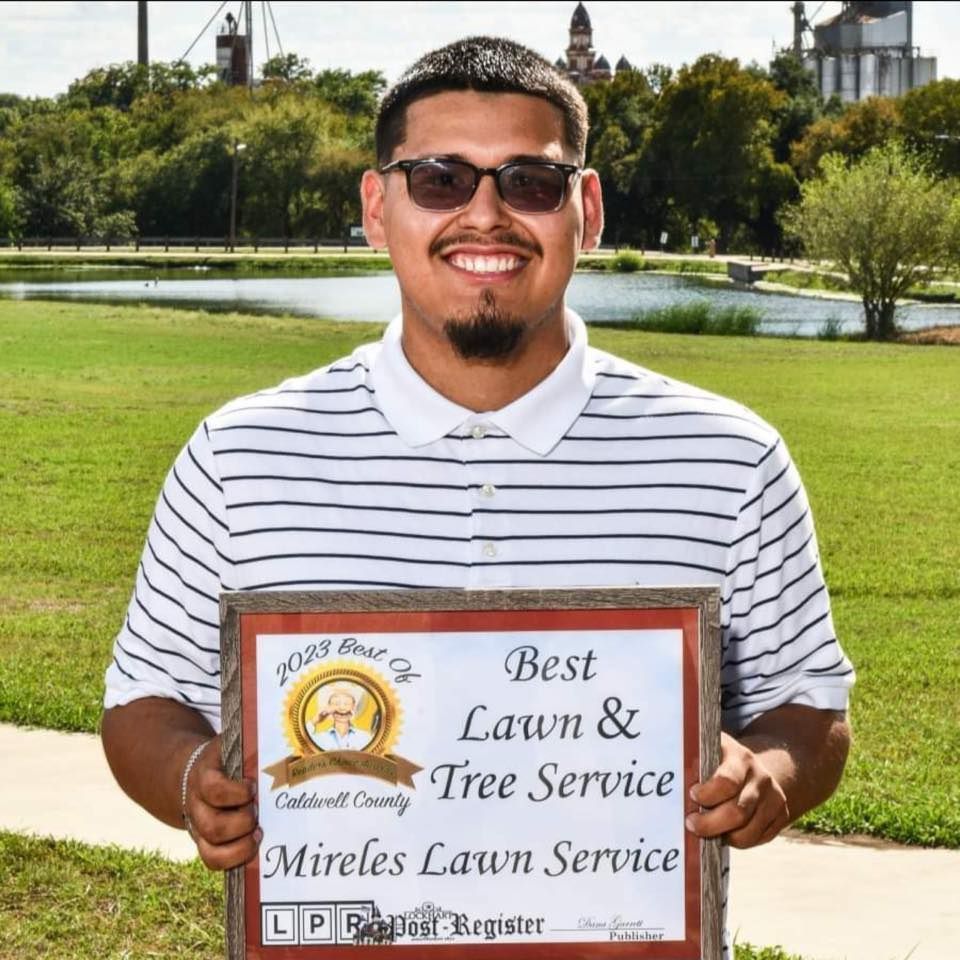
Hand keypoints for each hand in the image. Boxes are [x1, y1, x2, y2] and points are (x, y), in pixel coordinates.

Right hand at [184, 736, 260, 869]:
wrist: (200, 773)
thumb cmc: (228, 760)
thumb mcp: (233, 746)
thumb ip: (251, 747)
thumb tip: (290, 748)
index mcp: (204, 777)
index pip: (213, 788)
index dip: (235, 792)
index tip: (253, 787)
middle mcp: (197, 805)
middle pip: (213, 825)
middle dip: (242, 822)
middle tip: (259, 812)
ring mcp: (198, 826)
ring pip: (211, 848)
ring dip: (240, 846)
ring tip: (260, 833)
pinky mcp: (204, 842)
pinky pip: (212, 861)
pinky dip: (234, 859)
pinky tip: (253, 847)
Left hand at [685, 732, 790, 848]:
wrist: (756, 767)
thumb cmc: (720, 760)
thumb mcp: (708, 750)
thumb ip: (692, 760)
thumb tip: (665, 776)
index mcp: (741, 758)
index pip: (727, 781)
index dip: (707, 794)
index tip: (692, 796)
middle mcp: (761, 777)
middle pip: (737, 812)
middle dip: (710, 824)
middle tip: (691, 824)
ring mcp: (775, 797)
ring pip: (748, 831)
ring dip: (724, 836)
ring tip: (706, 832)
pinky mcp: (781, 815)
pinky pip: (759, 838)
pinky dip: (739, 841)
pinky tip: (725, 832)